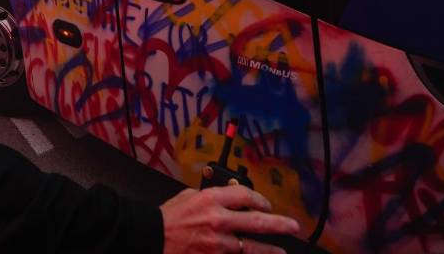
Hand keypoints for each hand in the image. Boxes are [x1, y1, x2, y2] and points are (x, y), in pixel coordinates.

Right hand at [161, 186, 299, 252]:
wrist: (151, 236)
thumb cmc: (168, 216)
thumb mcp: (188, 196)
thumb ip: (211, 195)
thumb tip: (228, 195)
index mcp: (211, 199)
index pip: (245, 195)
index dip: (260, 199)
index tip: (266, 204)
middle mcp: (218, 220)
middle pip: (256, 221)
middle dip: (278, 224)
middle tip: (293, 226)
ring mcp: (217, 243)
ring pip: (250, 247)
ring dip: (268, 250)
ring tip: (281, 251)